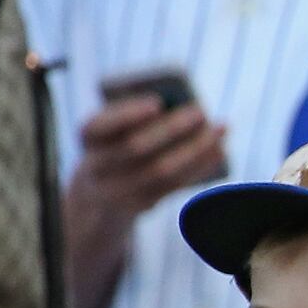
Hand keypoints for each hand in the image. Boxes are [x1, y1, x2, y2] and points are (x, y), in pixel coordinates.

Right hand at [60, 97, 226, 296]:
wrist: (98, 194)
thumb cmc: (115, 145)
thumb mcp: (113, 128)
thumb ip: (137, 116)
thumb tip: (184, 108)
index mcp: (88, 137)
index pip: (100, 125)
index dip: (128, 115)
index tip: (157, 103)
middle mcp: (97, 165)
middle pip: (136, 148)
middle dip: (172, 129)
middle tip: (200, 111)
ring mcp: (118, 189)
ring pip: (162, 170)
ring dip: (196, 148)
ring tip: (220, 128)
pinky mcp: (142, 204)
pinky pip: (175, 185)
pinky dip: (200, 165)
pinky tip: (219, 149)